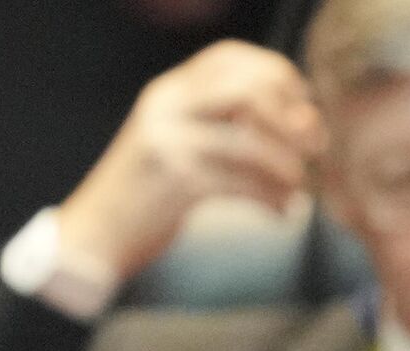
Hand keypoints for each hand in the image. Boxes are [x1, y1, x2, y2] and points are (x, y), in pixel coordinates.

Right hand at [54, 40, 324, 282]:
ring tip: (299, 189)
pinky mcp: (175, 183)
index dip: (277, 73)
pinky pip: (242, 184)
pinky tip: (281, 213)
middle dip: (291, 118)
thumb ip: (228, 124)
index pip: (229, 55)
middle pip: (248, 89)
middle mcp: (167, 107)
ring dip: (287, 167)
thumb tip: (306, 122)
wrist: (95, 235)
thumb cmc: (152, 193)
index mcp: (169, 91)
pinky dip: (271, 199)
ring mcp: (168, 142)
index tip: (303, 106)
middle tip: (314, 148)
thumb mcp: (183, 143)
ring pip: (250, 141)